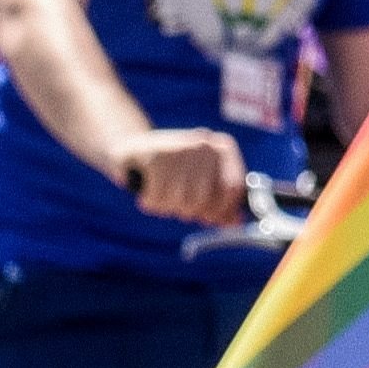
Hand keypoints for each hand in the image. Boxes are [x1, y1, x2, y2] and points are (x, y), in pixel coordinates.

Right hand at [118, 127, 246, 227]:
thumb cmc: (173, 170)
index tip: (209, 218)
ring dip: (169, 207)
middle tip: (178, 204)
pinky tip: (149, 190)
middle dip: (189, 211)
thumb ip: (220, 202)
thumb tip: (235, 222)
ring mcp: (179, 148)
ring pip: (181, 201)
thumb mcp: (201, 181)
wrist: (133, 147)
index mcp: (223, 148)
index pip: (233, 187)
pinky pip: (158, 198)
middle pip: (204, 199)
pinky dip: (152, 202)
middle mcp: (204, 145)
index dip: (222, 210)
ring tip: (163, 194)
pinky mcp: (154, 156)